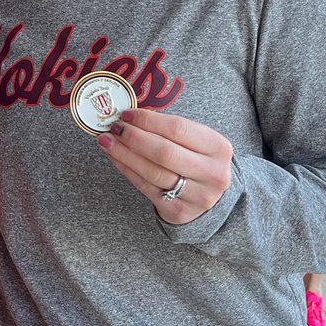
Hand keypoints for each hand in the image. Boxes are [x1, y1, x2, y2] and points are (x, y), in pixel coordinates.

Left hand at [98, 109, 232, 223]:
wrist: (211, 198)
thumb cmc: (197, 160)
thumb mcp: (197, 142)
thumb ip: (169, 129)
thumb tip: (128, 117)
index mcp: (218, 147)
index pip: (178, 129)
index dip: (148, 121)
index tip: (126, 114)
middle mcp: (212, 173)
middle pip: (164, 152)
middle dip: (134, 138)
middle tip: (114, 128)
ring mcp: (198, 196)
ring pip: (153, 172)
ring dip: (124, 154)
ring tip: (107, 141)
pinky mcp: (179, 211)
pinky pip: (146, 187)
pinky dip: (127, 170)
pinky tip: (115, 158)